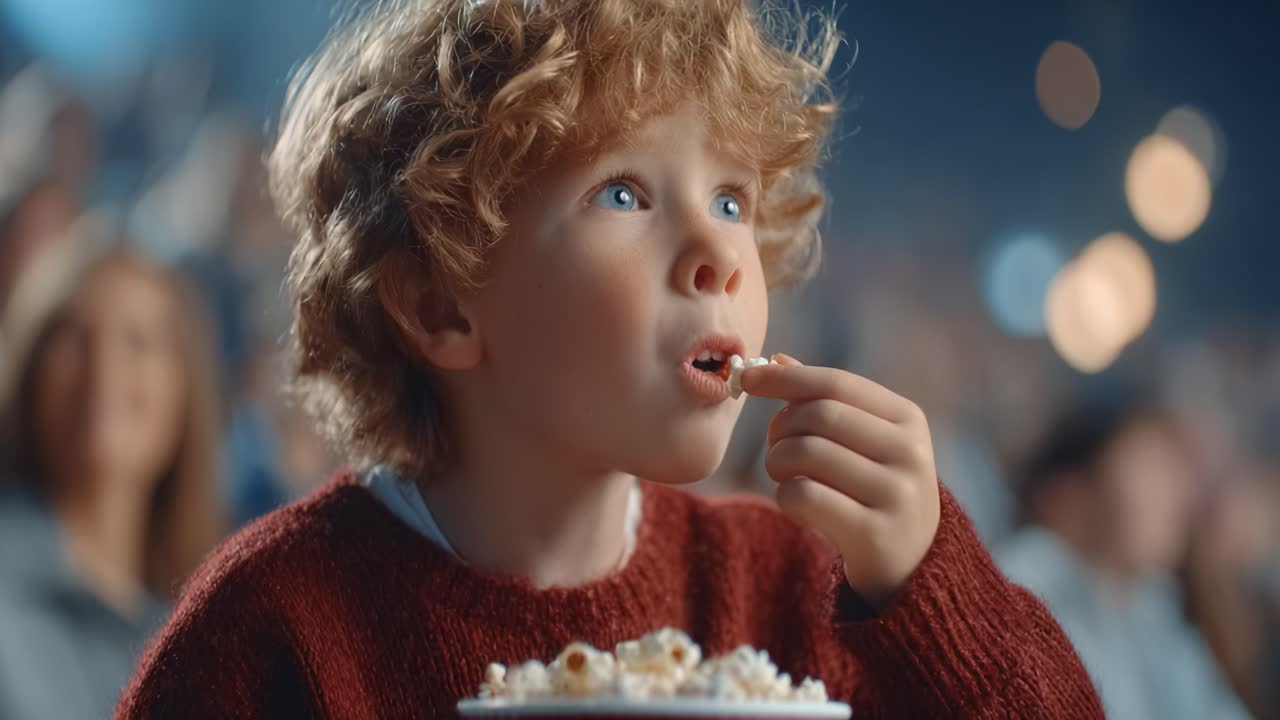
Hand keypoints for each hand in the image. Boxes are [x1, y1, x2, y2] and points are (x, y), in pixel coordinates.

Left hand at [741, 353, 940, 608]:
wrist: (911, 565)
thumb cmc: (872, 490)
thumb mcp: (864, 441)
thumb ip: (826, 401)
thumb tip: (778, 360)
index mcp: (907, 418)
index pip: (837, 383)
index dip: (786, 377)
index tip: (747, 377)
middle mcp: (909, 452)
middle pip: (818, 415)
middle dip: (781, 426)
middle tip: (775, 446)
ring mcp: (897, 495)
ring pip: (806, 453)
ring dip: (777, 462)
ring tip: (785, 476)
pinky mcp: (874, 535)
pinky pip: (803, 497)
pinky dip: (784, 497)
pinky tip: (796, 506)